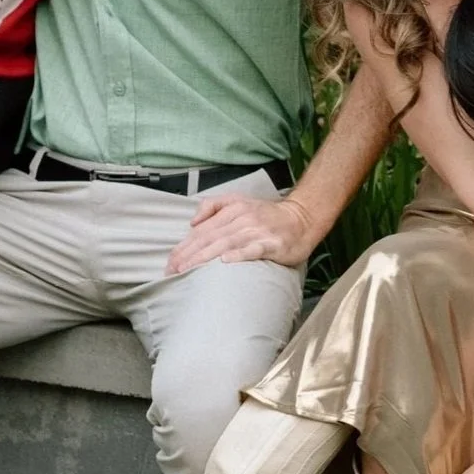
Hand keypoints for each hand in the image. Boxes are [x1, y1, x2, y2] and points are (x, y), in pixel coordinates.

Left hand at [166, 194, 315, 273]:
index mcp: (232, 210)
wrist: (302, 218)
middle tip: (172, 272)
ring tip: (189, 269)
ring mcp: (257, 231)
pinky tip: (226, 262)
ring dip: (205, 257)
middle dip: (189, 255)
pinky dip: (240, 255)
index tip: (170, 263)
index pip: (202, 230)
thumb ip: (213, 206)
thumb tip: (192, 221)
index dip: (184, 246)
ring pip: (226, 243)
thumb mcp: (239, 202)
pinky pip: (253, 249)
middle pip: (210, 238)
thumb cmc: (268, 215)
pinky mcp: (272, 244)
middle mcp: (242, 219)